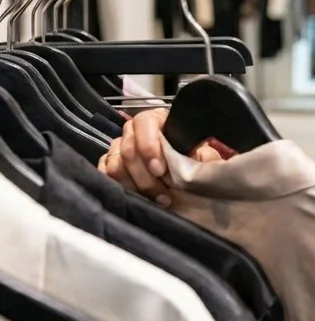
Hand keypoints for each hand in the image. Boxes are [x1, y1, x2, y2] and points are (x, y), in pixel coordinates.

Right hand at [99, 107, 223, 206]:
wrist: (189, 190)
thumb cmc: (195, 169)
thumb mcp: (204, 160)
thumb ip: (203, 155)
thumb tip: (200, 156)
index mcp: (159, 121)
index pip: (144, 121)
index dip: (149, 145)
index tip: (160, 170)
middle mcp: (135, 132)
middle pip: (127, 148)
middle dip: (145, 175)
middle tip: (162, 193)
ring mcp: (120, 149)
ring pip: (115, 164)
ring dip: (135, 185)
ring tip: (157, 198)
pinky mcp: (111, 167)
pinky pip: (104, 172)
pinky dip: (119, 186)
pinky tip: (137, 197)